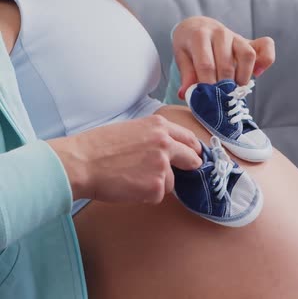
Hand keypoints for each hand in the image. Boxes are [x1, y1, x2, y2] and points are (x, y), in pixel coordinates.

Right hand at [48, 115, 201, 203]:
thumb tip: (168, 149)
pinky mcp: (157, 186)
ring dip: (157, 184)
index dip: (192, 148)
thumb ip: (153, 137)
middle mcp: (166, 143)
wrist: (80, 163)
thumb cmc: (97, 147)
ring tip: (131, 178)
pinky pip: (157, 195)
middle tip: (183, 171)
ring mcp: (163, 165)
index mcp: (159, 126)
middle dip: (190, 166)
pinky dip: (145, 195)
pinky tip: (128, 187)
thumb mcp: (131, 129)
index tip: (194, 155)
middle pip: (192, 158)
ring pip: (171, 181)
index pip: (188, 138)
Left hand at [172, 16, 275, 98]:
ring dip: (243, 77)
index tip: (207, 99)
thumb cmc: (190, 46)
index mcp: (200, 36)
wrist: (198, 27)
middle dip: (224, 86)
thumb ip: (187, 75)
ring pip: (248, 55)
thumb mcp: (182, 57)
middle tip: (220, 99)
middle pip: (227, 64)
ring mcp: (236, 36)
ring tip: (235, 89)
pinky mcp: (250, 41)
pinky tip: (257, 74)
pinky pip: (266, 47)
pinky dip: (265, 61)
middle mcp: (220, 33)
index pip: (206, 64)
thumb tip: (186, 94)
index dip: (207, 85)